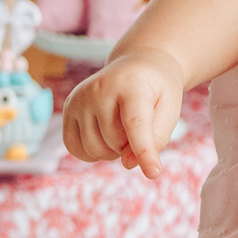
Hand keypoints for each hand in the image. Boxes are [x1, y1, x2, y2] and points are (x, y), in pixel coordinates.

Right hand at [62, 48, 183, 179]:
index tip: (154, 172)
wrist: (139, 65)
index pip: (136, 122)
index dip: (144, 150)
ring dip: (112, 151)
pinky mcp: (69, 107)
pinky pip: (74, 147)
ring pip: (94, 149)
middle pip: (115, 141)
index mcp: (132, 84)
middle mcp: (101, 88)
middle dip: (130, 146)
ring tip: (124, 130)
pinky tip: (104, 138)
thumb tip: (128, 163)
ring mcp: (81, 97)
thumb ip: (155, 139)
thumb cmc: (156, 92)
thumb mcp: (169, 110)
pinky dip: (91, 153)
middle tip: (140, 126)